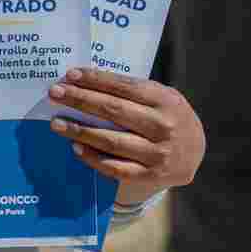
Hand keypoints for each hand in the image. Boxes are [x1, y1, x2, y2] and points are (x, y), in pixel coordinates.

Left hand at [46, 67, 204, 205]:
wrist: (195, 153)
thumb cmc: (169, 117)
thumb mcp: (162, 97)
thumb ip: (134, 91)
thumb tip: (88, 82)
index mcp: (166, 101)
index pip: (125, 87)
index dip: (96, 80)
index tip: (70, 75)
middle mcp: (163, 126)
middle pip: (114, 111)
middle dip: (81, 100)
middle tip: (55, 93)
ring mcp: (157, 153)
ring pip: (111, 141)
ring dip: (80, 130)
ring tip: (57, 122)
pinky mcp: (149, 175)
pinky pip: (115, 167)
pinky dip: (93, 157)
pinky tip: (75, 147)